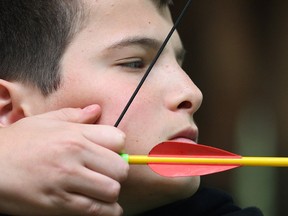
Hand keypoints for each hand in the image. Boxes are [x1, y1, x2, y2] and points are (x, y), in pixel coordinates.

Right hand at [0, 105, 128, 215]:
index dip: (118, 148)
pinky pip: (95, 211)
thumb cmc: (18, 142)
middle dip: (118, 172)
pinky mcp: (58, 205)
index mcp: (74, 135)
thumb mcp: (45, 121)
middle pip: (120, 168)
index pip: (118, 139)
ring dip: (111, 193)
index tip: (111, 153)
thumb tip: (97, 110)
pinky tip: (99, 206)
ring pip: (112, 191)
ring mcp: (66, 182)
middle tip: (108, 173)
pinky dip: (105, 211)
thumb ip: (74, 115)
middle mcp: (74, 156)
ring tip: (102, 190)